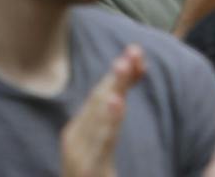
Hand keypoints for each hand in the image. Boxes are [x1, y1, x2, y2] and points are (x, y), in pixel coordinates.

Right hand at [61, 44, 143, 176]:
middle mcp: (74, 138)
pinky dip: (108, 120)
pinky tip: (118, 102)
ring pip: (98, 115)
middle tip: (135, 50)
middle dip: (118, 74)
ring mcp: (77, 154)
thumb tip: (128, 81)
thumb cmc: (90, 176)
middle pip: (99, 99)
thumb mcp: (102, 144)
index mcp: (79, 129)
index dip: (120, 73)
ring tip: (125, 66)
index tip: (139, 53)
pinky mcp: (86, 169)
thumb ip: (113, 115)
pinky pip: (100, 142)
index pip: (101, 93)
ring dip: (113, 88)